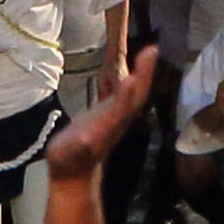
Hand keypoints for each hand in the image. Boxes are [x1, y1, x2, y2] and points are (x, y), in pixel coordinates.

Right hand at [47, 48, 157, 178]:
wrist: (71, 173)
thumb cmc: (71, 158)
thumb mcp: (79, 146)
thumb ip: (88, 135)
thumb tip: (105, 116)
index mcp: (112, 122)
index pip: (130, 98)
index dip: (140, 78)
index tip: (148, 56)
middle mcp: (119, 118)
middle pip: (137, 93)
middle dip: (145, 72)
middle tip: (151, 49)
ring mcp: (115, 117)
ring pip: (132, 93)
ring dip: (140, 73)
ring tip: (146, 54)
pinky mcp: (108, 115)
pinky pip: (121, 94)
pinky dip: (127, 80)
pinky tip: (126, 70)